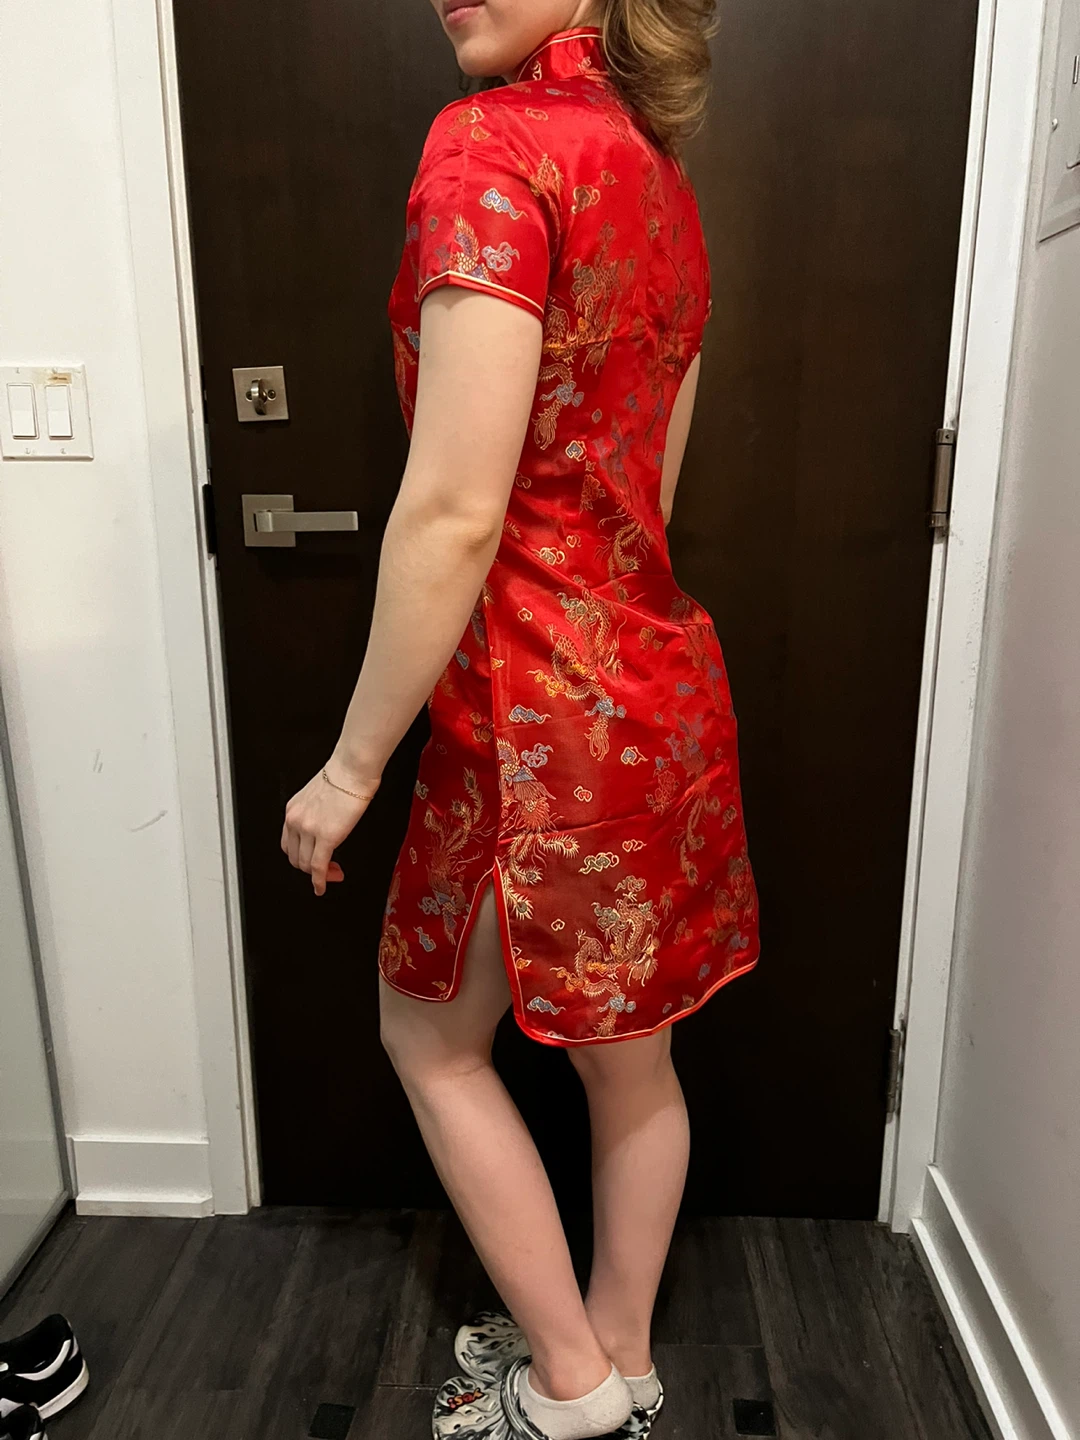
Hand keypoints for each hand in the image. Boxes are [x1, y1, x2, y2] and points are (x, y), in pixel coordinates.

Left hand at [280, 758, 379, 895]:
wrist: (352, 770)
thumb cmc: (343, 776)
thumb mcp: (318, 796)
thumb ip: (316, 814)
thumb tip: (325, 828)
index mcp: (292, 810)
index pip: (288, 843)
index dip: (299, 857)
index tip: (310, 861)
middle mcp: (295, 821)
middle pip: (294, 857)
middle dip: (308, 869)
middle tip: (325, 871)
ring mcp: (309, 830)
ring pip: (305, 865)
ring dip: (318, 874)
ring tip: (332, 874)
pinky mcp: (326, 838)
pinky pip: (318, 867)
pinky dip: (320, 881)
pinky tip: (323, 886)